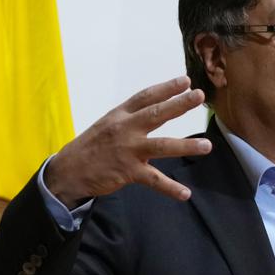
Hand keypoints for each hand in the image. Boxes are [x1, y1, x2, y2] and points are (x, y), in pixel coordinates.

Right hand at [45, 76, 211, 206]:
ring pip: (161, 146)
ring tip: (207, 146)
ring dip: (186, 146)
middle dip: (179, 105)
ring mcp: (127, 150)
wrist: (68, 171)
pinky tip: (185, 193)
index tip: (185, 80)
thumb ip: (132, 118)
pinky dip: (170, 188)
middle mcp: (125, 129)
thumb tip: (157, 108)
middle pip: (156, 114)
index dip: (166, 88)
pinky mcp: (128, 172)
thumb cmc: (93, 146)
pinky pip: (154, 180)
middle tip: (198, 96)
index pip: (145, 97)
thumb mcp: (108, 125)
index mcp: (120, 115)